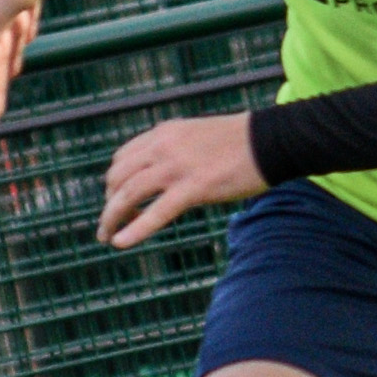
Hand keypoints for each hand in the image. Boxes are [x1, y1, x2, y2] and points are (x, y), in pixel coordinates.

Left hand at [97, 115, 266, 247]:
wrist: (270, 140)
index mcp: (164, 134)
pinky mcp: (194, 187)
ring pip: (128, 194)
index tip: (116, 200)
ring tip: (106, 237)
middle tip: (108, 224)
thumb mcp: (198, 136)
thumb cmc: (242, 142)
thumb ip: (177, 150)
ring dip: (111, 217)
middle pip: (118, 177)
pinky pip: (156, 212)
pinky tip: (121, 243)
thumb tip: (167, 171)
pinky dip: (135, 229)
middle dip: (108, 202)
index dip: (114, 182)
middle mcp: (163, 147)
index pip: (122, 158)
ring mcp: (176, 167)